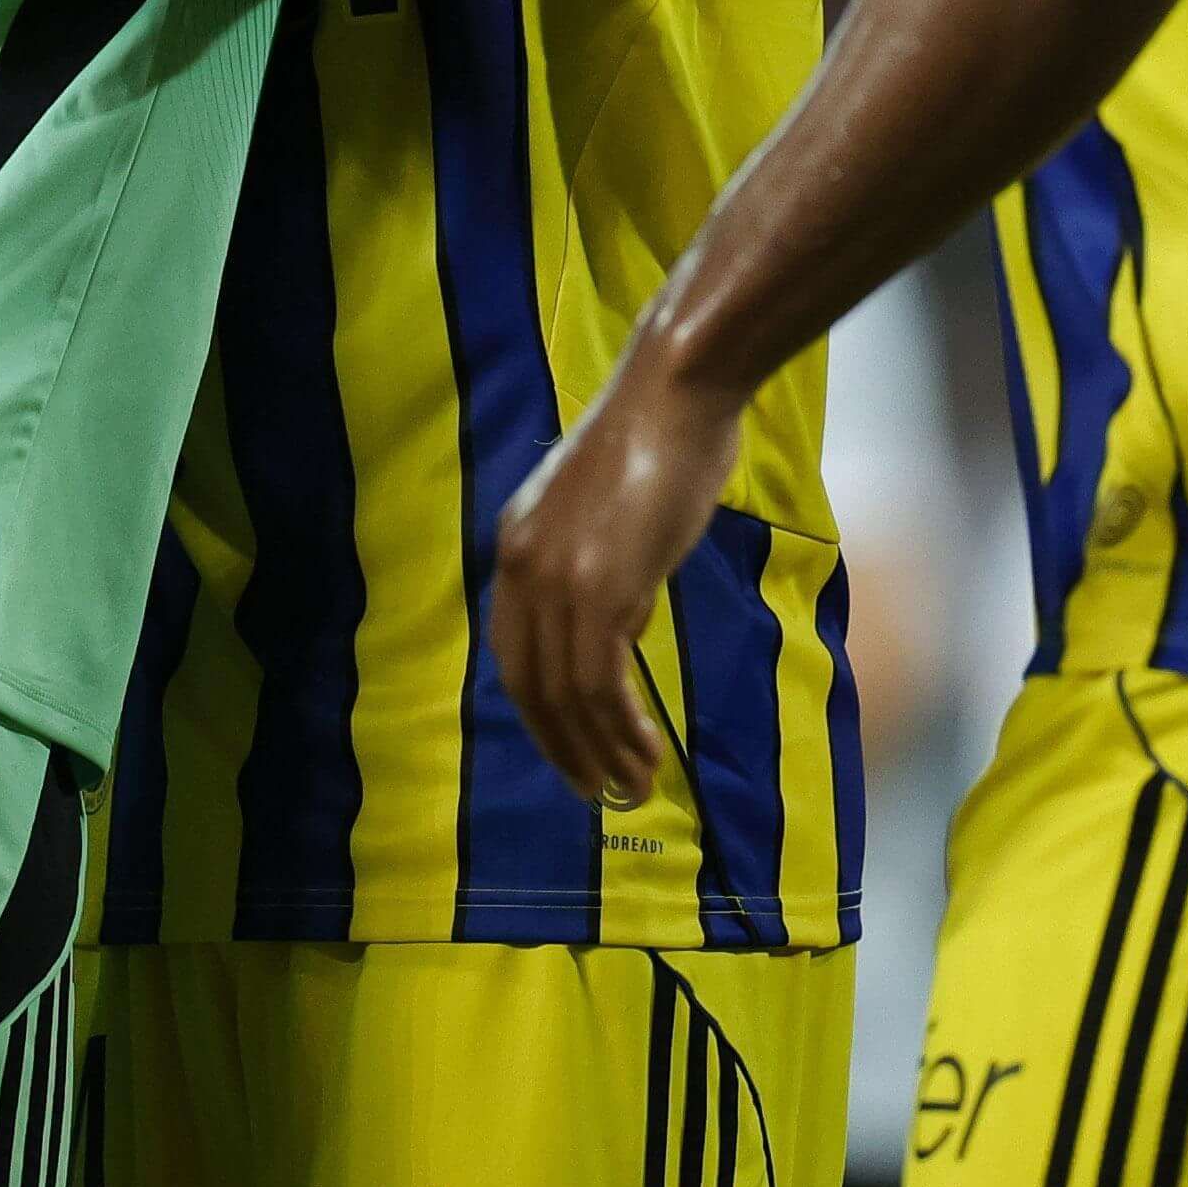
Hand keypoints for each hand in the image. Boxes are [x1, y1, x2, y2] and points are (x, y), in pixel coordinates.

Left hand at [491, 332, 748, 808]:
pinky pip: (600, 683)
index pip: (512, 654)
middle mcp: (521, 568)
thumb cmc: (659, 443)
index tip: (570, 750)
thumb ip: (602, 571)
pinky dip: (621, 729)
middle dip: (562, 747)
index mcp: (515, 547)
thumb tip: (621, 628)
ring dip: (601, 751)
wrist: (675, 395)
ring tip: (632, 788)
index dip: (539, 712)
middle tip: (596, 790)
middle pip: (529, 685)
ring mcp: (557, 580)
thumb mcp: (609, 515)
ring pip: (567, 695)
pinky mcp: (601, 588)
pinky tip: (647, 754)